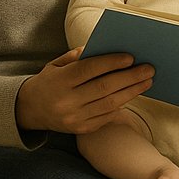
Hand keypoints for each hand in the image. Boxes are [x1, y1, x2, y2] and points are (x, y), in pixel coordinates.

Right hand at [15, 47, 154, 133]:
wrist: (29, 110)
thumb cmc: (49, 81)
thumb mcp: (57, 64)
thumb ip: (79, 56)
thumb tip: (107, 49)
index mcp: (60, 81)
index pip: (89, 70)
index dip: (112, 63)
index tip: (131, 57)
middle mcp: (67, 101)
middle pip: (104, 88)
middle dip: (130, 77)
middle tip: (149, 69)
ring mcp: (74, 118)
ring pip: (110, 104)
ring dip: (132, 92)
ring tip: (147, 81)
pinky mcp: (81, 129)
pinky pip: (106, 116)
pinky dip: (121, 105)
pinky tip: (132, 94)